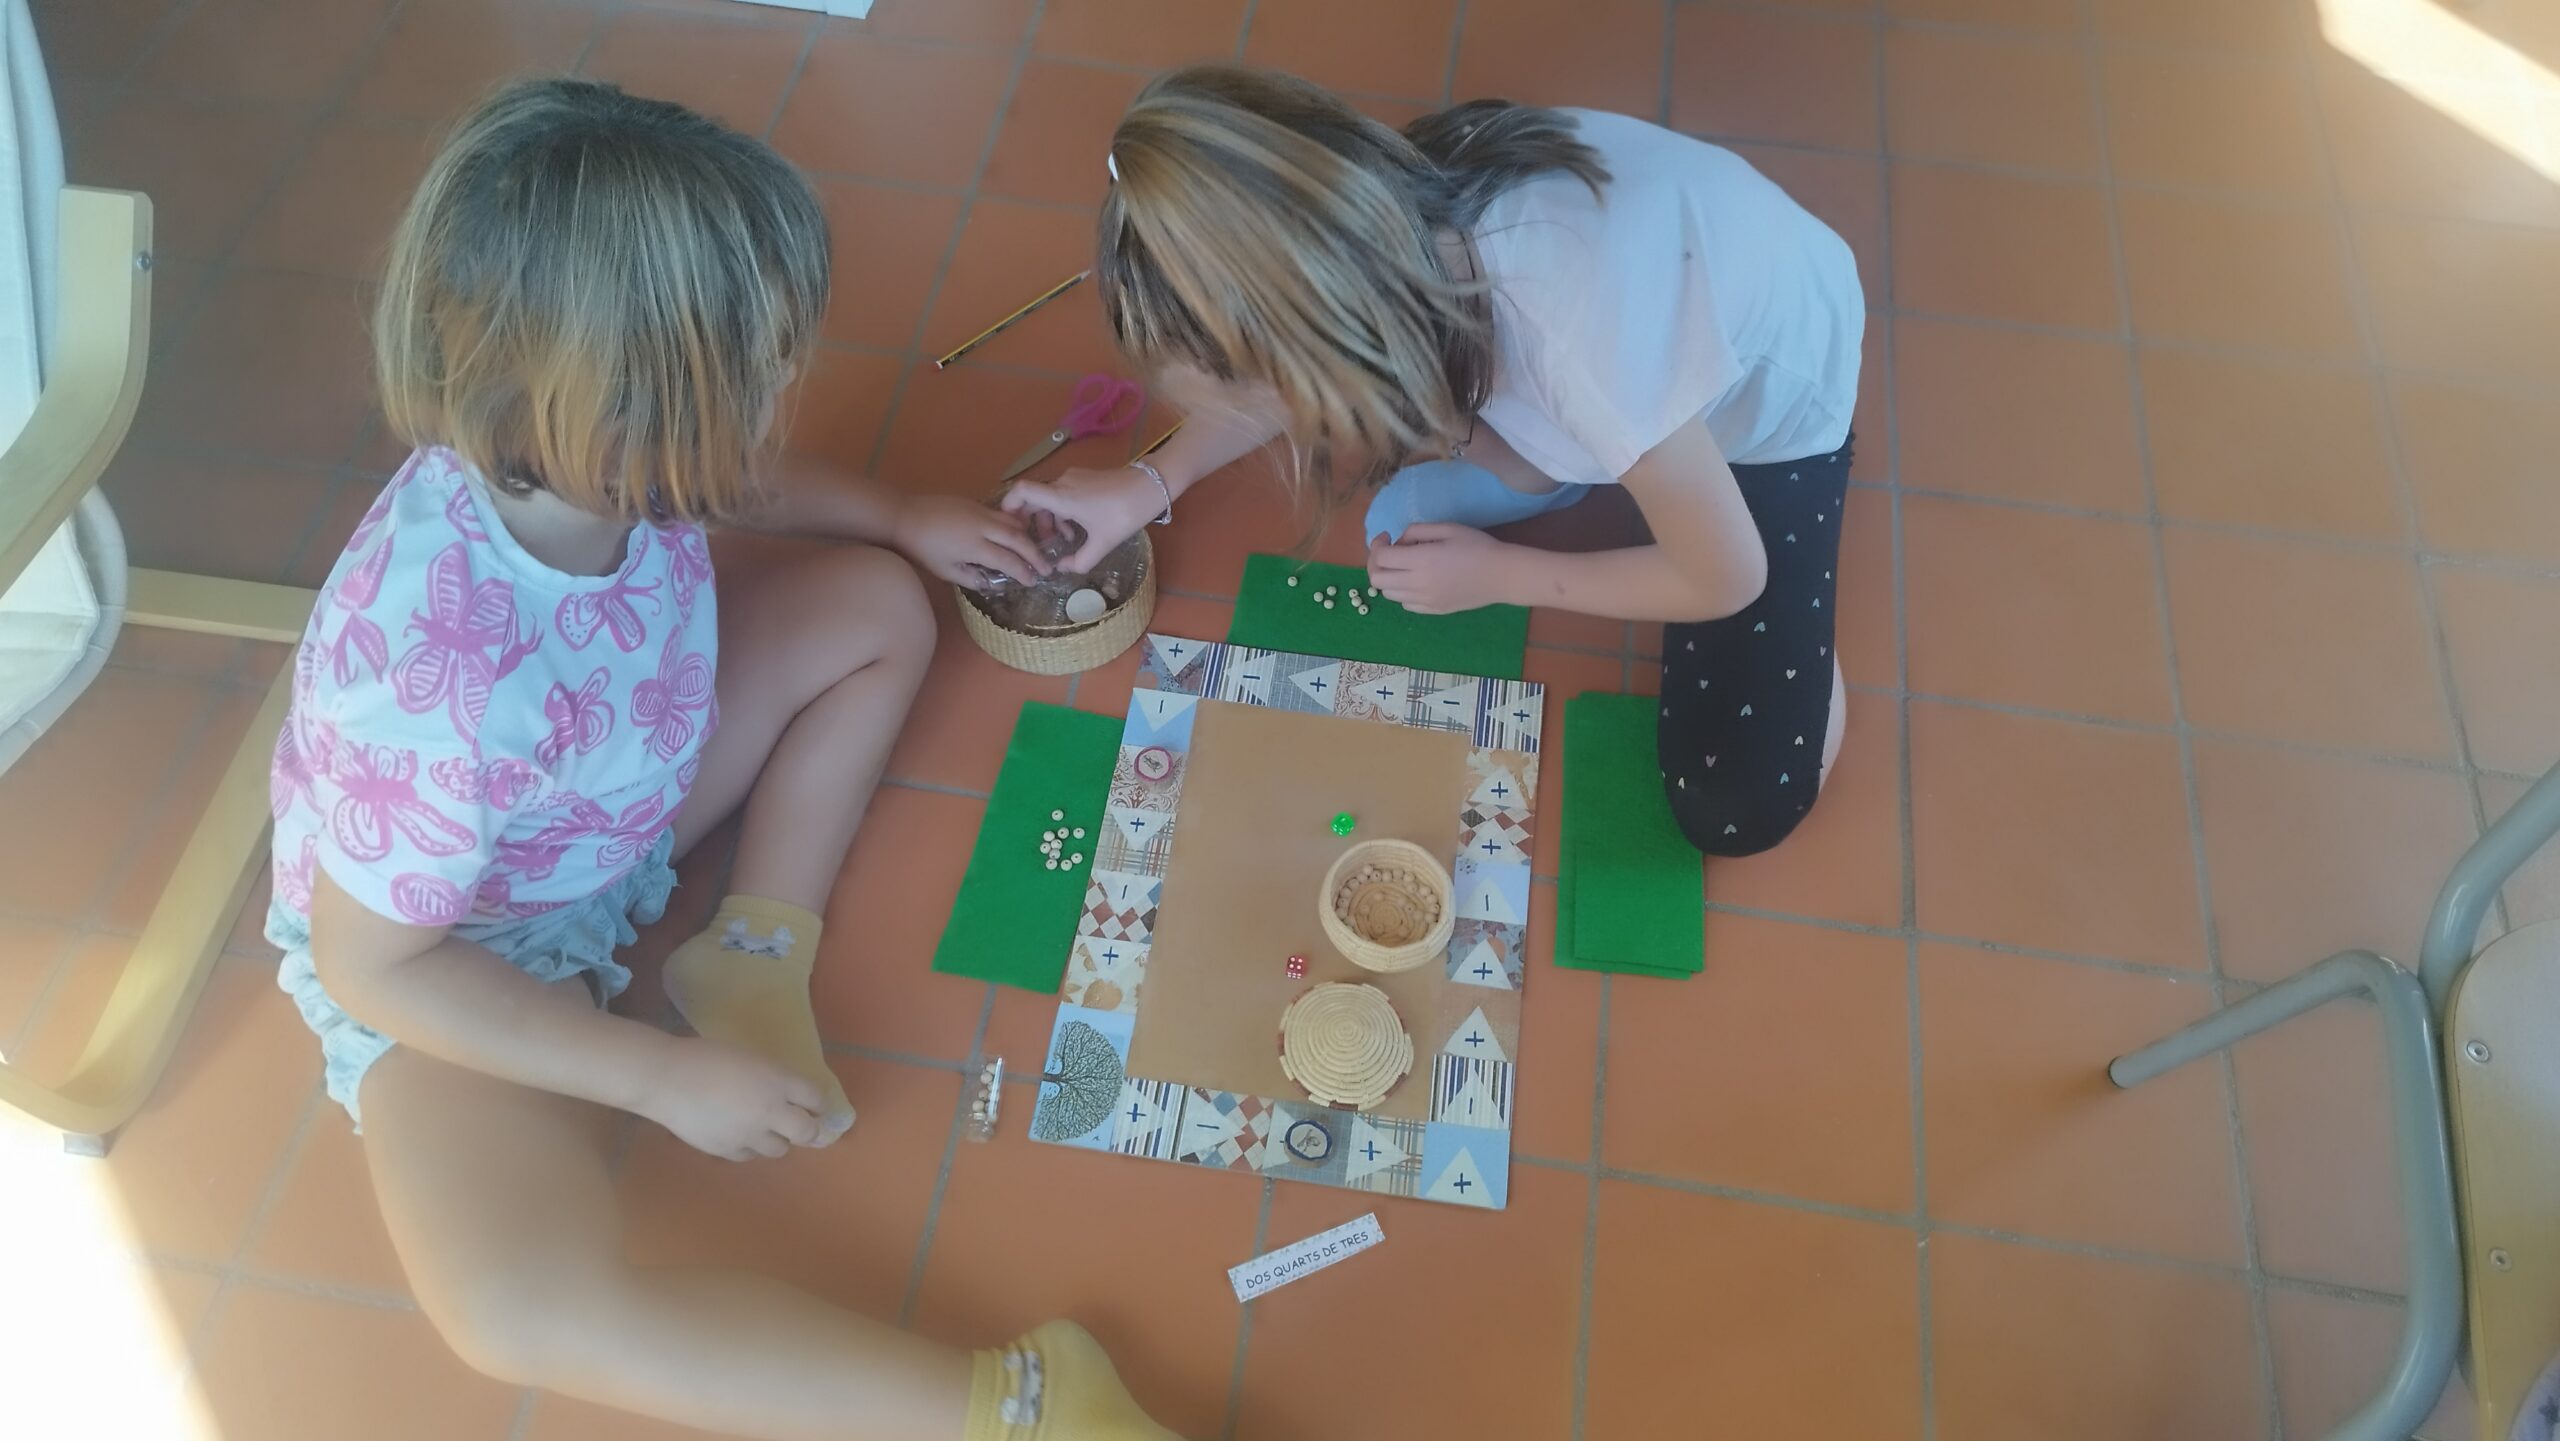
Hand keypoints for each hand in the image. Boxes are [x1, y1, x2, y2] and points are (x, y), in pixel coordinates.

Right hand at [640, 1037, 826, 1160]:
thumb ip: (772, 1077)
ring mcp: (748, 1135)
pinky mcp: (726, 1151)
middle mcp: (770, 1112)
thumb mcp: (749, 1058)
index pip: (816, 1098)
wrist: (666, 1079)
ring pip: (779, 1149)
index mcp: (777, 1081)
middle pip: (806, 1132)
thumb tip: (787, 1093)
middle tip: (802, 1126)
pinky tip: (739, 1135)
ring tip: (764, 1129)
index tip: (818, 1107)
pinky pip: (749, 1155)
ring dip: (777, 1139)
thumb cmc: (705, 1056)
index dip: (819, 1104)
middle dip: (809, 1130)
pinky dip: (749, 1147)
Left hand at [894, 494, 1048, 588]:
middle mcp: (983, 526)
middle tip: (1046, 566)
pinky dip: (1013, 524)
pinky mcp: (975, 503)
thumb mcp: (945, 570)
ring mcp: (980, 511)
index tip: (1034, 581)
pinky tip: (1014, 534)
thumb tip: (991, 582)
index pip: (1009, 560)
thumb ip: (971, 577)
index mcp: (975, 546)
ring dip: (1027, 536)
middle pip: (1018, 538)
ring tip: (1034, 549)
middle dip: (1034, 554)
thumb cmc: (922, 549)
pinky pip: (1001, 514)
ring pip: (1013, 522)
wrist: (904, 515)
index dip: (1024, 571)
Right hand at [1002, 465, 1165, 571]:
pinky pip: (1063, 494)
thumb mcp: (1103, 544)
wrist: (1152, 486)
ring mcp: (1074, 478)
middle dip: (1033, 522)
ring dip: (1051, 520)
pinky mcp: (1084, 478)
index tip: (1009, 525)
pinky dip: (1063, 512)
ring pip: (1050, 498)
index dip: (1009, 505)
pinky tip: (1078, 528)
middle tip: (1040, 545)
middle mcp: (1062, 483)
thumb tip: (1061, 569)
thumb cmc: (1124, 513)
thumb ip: (1079, 561)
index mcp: (1061, 497)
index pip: (1021, 491)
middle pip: (1033, 499)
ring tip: (1064, 540)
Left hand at [1367, 523, 1515, 614]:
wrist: (1502, 575)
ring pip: (1388, 594)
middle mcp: (1418, 584)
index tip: (1387, 537)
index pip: (1380, 558)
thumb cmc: (1478, 546)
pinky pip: (1405, 604)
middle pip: (1377, 579)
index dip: (1377, 544)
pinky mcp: (1433, 611)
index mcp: (1422, 560)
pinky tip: (1416, 580)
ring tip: (1403, 566)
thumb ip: (1417, 531)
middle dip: (1376, 563)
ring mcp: (1425, 601)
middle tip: (1388, 552)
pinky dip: (1402, 591)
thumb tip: (1399, 541)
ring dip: (1388, 578)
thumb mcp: (1447, 528)